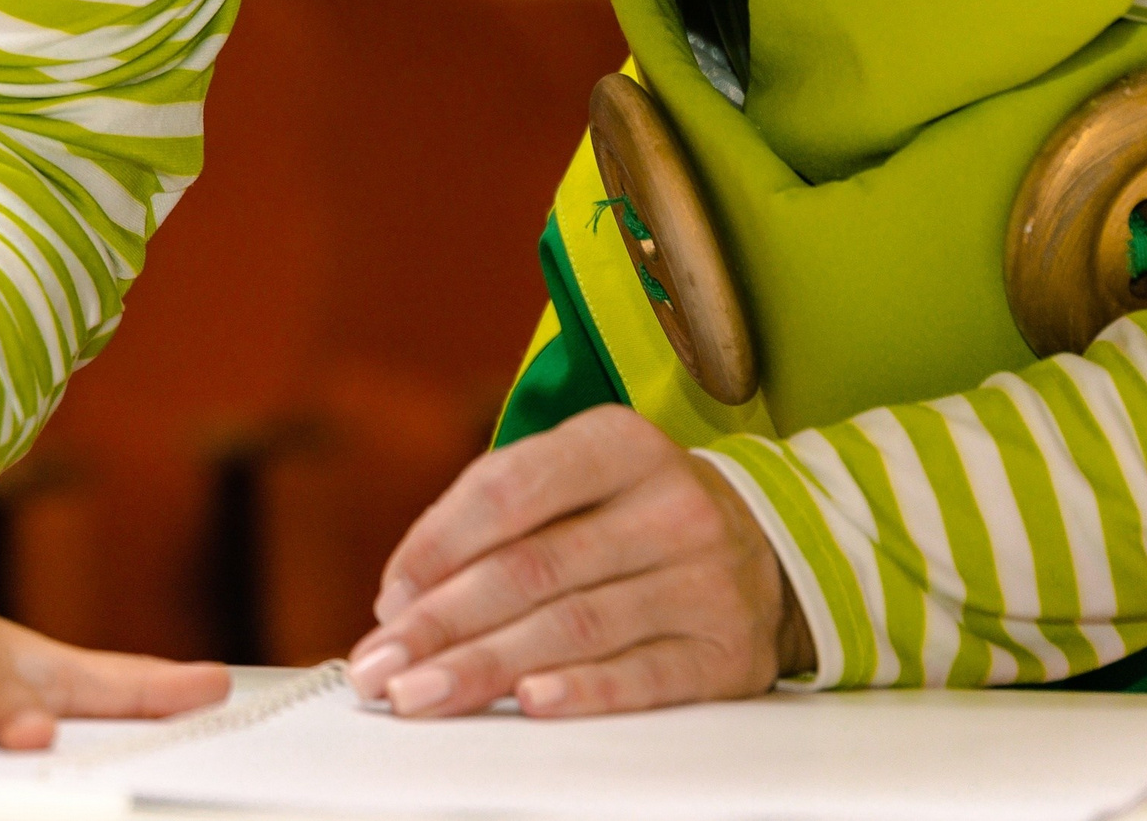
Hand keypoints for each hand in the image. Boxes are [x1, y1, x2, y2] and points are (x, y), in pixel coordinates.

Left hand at [344, 405, 812, 717]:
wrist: (765, 548)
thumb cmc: (631, 513)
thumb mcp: (575, 480)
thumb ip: (490, 519)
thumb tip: (402, 599)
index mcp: (618, 443)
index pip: (510, 488)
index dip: (437, 545)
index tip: (388, 599)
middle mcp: (668, 506)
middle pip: (532, 568)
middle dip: (442, 623)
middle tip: (380, 668)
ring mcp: (704, 579)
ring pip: (575, 627)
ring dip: (485, 668)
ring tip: (421, 694)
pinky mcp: (727, 652)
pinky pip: (644, 677)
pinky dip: (582, 692)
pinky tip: (527, 703)